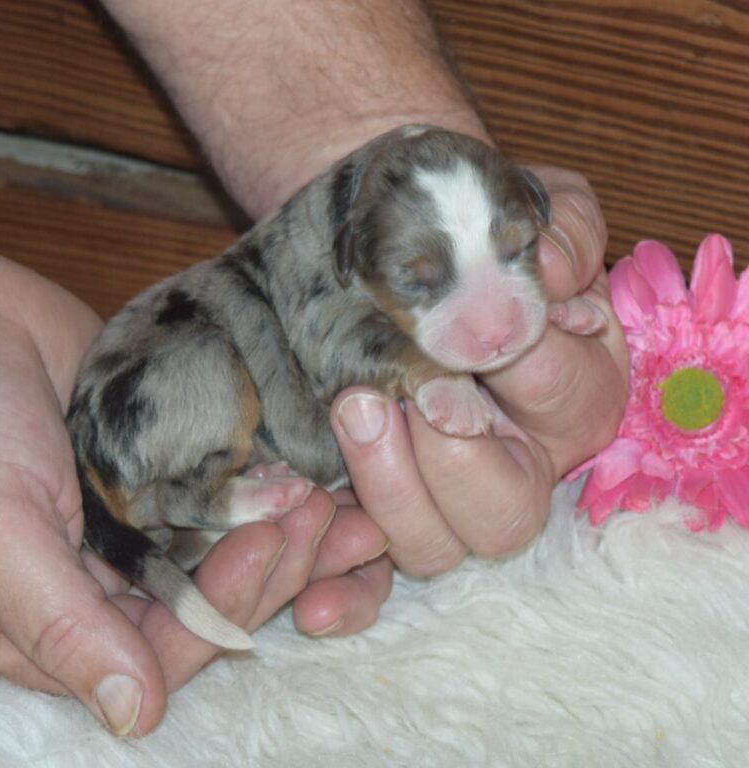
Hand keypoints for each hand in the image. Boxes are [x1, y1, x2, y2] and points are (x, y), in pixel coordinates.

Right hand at [0, 253, 390, 736]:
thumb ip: (62, 622)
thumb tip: (135, 716)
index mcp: (57, 617)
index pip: (160, 647)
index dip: (222, 607)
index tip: (268, 546)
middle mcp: (106, 581)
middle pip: (206, 599)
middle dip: (267, 564)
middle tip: (318, 517)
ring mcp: (140, 524)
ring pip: (224, 547)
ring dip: (280, 529)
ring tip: (330, 497)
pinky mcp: (165, 475)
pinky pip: (223, 493)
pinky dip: (263, 488)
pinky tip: (310, 471)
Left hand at [329, 168, 628, 574]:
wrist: (398, 248)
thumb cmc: (471, 226)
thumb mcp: (533, 207)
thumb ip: (562, 231)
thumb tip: (549, 272)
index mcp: (572, 392)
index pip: (566, 396)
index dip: (526, 367)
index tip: (476, 333)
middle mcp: (515, 460)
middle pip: (503, 511)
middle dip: (451, 458)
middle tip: (398, 393)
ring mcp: (442, 493)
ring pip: (433, 547)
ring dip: (389, 496)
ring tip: (350, 413)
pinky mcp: (378, 508)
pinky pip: (371, 576)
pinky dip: (344, 591)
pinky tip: (309, 597)